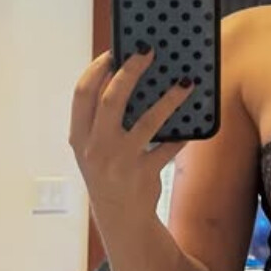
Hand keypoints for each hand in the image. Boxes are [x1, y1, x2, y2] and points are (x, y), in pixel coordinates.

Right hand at [69, 48, 192, 219]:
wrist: (120, 219)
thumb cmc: (109, 173)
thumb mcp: (93, 148)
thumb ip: (101, 119)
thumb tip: (126, 78)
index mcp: (79, 137)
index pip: (82, 93)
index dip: (98, 68)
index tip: (114, 51)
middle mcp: (95, 148)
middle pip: (112, 100)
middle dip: (130, 71)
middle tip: (148, 52)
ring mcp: (120, 162)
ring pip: (147, 122)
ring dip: (169, 99)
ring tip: (186, 82)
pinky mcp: (144, 175)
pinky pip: (168, 148)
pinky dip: (181, 136)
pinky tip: (191, 125)